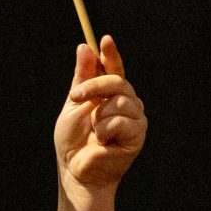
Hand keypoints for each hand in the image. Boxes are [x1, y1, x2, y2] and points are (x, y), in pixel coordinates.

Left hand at [56, 36, 145, 200]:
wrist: (76, 171)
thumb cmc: (73, 142)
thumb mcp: (74, 104)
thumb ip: (82, 78)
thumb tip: (85, 47)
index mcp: (111, 94)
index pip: (114, 68)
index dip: (111, 54)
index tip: (104, 39)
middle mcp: (127, 103)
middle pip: (118, 81)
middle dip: (95, 85)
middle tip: (76, 96)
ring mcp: (135, 119)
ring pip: (120, 101)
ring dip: (99, 116)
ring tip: (94, 132)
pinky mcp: (138, 135)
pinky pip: (122, 121)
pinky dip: (105, 130)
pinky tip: (103, 142)